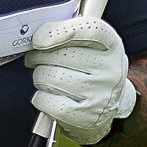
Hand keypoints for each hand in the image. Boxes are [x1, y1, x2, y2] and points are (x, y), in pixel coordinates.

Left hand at [26, 14, 136, 145]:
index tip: (39, 39)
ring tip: (43, 77)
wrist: (105, 107)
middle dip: (39, 56)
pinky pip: (48, 102)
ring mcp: (100, 95)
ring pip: (51, 78)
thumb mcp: (90, 47)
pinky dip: (40, 98)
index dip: (62, 31)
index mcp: (112, 46)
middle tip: (34, 57)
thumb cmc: (90, 70)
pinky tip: (47, 96)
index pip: (92, 29)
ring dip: (39, 76)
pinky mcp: (86, 117)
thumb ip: (68, 34)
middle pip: (62, 55)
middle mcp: (111, 70)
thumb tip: (37, 36)